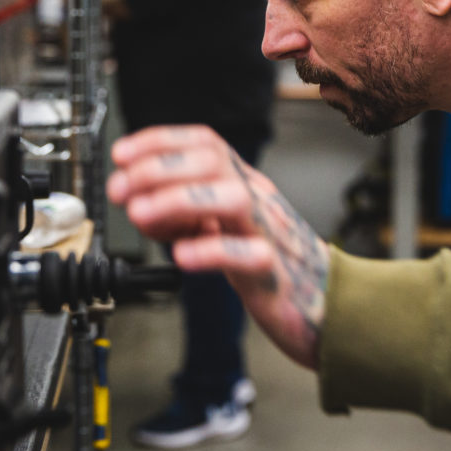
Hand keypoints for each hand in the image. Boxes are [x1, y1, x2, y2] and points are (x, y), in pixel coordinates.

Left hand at [107, 125, 329, 368]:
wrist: (330, 308)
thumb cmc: (273, 266)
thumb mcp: (224, 230)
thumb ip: (185, 217)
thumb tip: (139, 205)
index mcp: (244, 185)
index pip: (205, 143)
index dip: (160, 141)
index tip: (121, 155)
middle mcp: (258, 200)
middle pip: (213, 161)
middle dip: (158, 168)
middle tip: (121, 190)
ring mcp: (270, 234)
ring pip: (231, 198)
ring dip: (178, 200)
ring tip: (142, 216)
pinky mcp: (276, 276)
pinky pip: (247, 255)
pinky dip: (210, 251)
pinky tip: (183, 255)